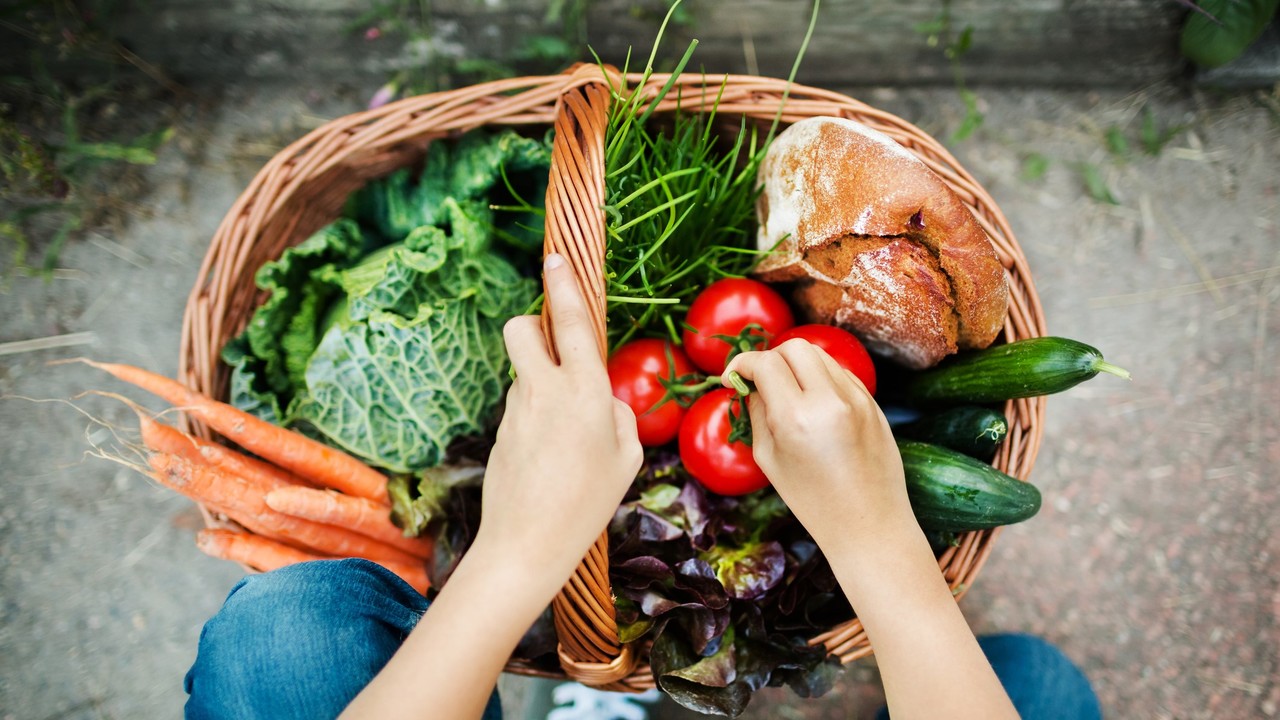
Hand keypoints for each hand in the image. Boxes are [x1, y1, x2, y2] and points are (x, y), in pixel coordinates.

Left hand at [474, 253, 642, 591]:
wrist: (526, 543)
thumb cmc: (587, 502)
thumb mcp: (625, 457)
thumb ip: (618, 415)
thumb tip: (602, 399)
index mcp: (584, 391)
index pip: (572, 322)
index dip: (564, 286)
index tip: (555, 258)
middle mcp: (544, 391)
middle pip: (523, 329)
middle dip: (533, 325)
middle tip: (552, 349)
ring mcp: (516, 410)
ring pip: (524, 375)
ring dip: (542, 387)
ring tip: (565, 444)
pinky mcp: (500, 432)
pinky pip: (522, 411)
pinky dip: (536, 423)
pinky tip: (548, 464)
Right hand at [722, 339, 912, 551]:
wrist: (868, 523)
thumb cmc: (812, 500)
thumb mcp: (770, 459)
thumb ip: (757, 413)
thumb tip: (750, 385)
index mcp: (796, 417)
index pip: (765, 363)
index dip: (741, 364)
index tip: (732, 378)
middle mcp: (829, 400)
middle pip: (794, 347)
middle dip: (771, 358)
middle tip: (761, 382)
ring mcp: (857, 399)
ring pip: (820, 356)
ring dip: (797, 365)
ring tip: (789, 393)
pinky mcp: (873, 403)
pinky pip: (841, 373)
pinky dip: (821, 378)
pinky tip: (815, 404)